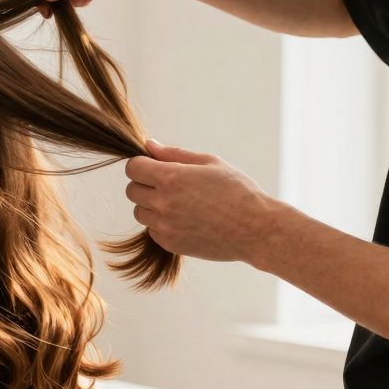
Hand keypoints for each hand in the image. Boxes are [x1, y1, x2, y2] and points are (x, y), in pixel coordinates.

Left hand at [123, 140, 284, 262]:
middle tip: (170, 185)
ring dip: (152, 206)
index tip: (154, 167)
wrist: (256, 229)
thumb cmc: (237, 191)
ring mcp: (165, 226)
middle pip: (132, 190)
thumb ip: (174, 154)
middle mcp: (163, 202)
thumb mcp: (210, 163)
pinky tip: (186, 220)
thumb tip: (148, 144)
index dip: (142, 165)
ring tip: (181, 203)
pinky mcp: (170, 244)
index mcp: (171, 178)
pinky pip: (152, 230)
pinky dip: (162, 225)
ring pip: (140, 212)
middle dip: (145, 184)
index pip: (133, 167)